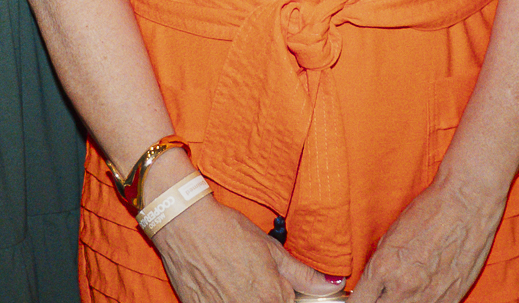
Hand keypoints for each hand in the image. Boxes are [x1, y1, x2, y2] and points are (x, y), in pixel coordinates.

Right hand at [150, 197, 345, 302]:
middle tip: (250, 279)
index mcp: (272, 298)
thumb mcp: (271, 249)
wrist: (184, 224)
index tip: (277, 287)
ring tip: (235, 282)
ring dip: (245, 299)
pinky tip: (221, 286)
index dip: (285, 297)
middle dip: (266, 297)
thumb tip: (335, 284)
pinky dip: (225, 300)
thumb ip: (304, 274)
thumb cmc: (228, 231)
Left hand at [347, 177, 505, 302]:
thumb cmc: (429, 212)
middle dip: (377, 302)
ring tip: (402, 289)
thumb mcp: (390, 237)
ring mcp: (429, 298)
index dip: (359, 300)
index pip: (359, 302)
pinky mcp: (451, 300)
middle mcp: (404, 287)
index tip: (361, 297)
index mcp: (383, 268)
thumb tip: (371, 286)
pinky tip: (422, 291)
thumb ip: (379, 267)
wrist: (466, 205)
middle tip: (381, 293)